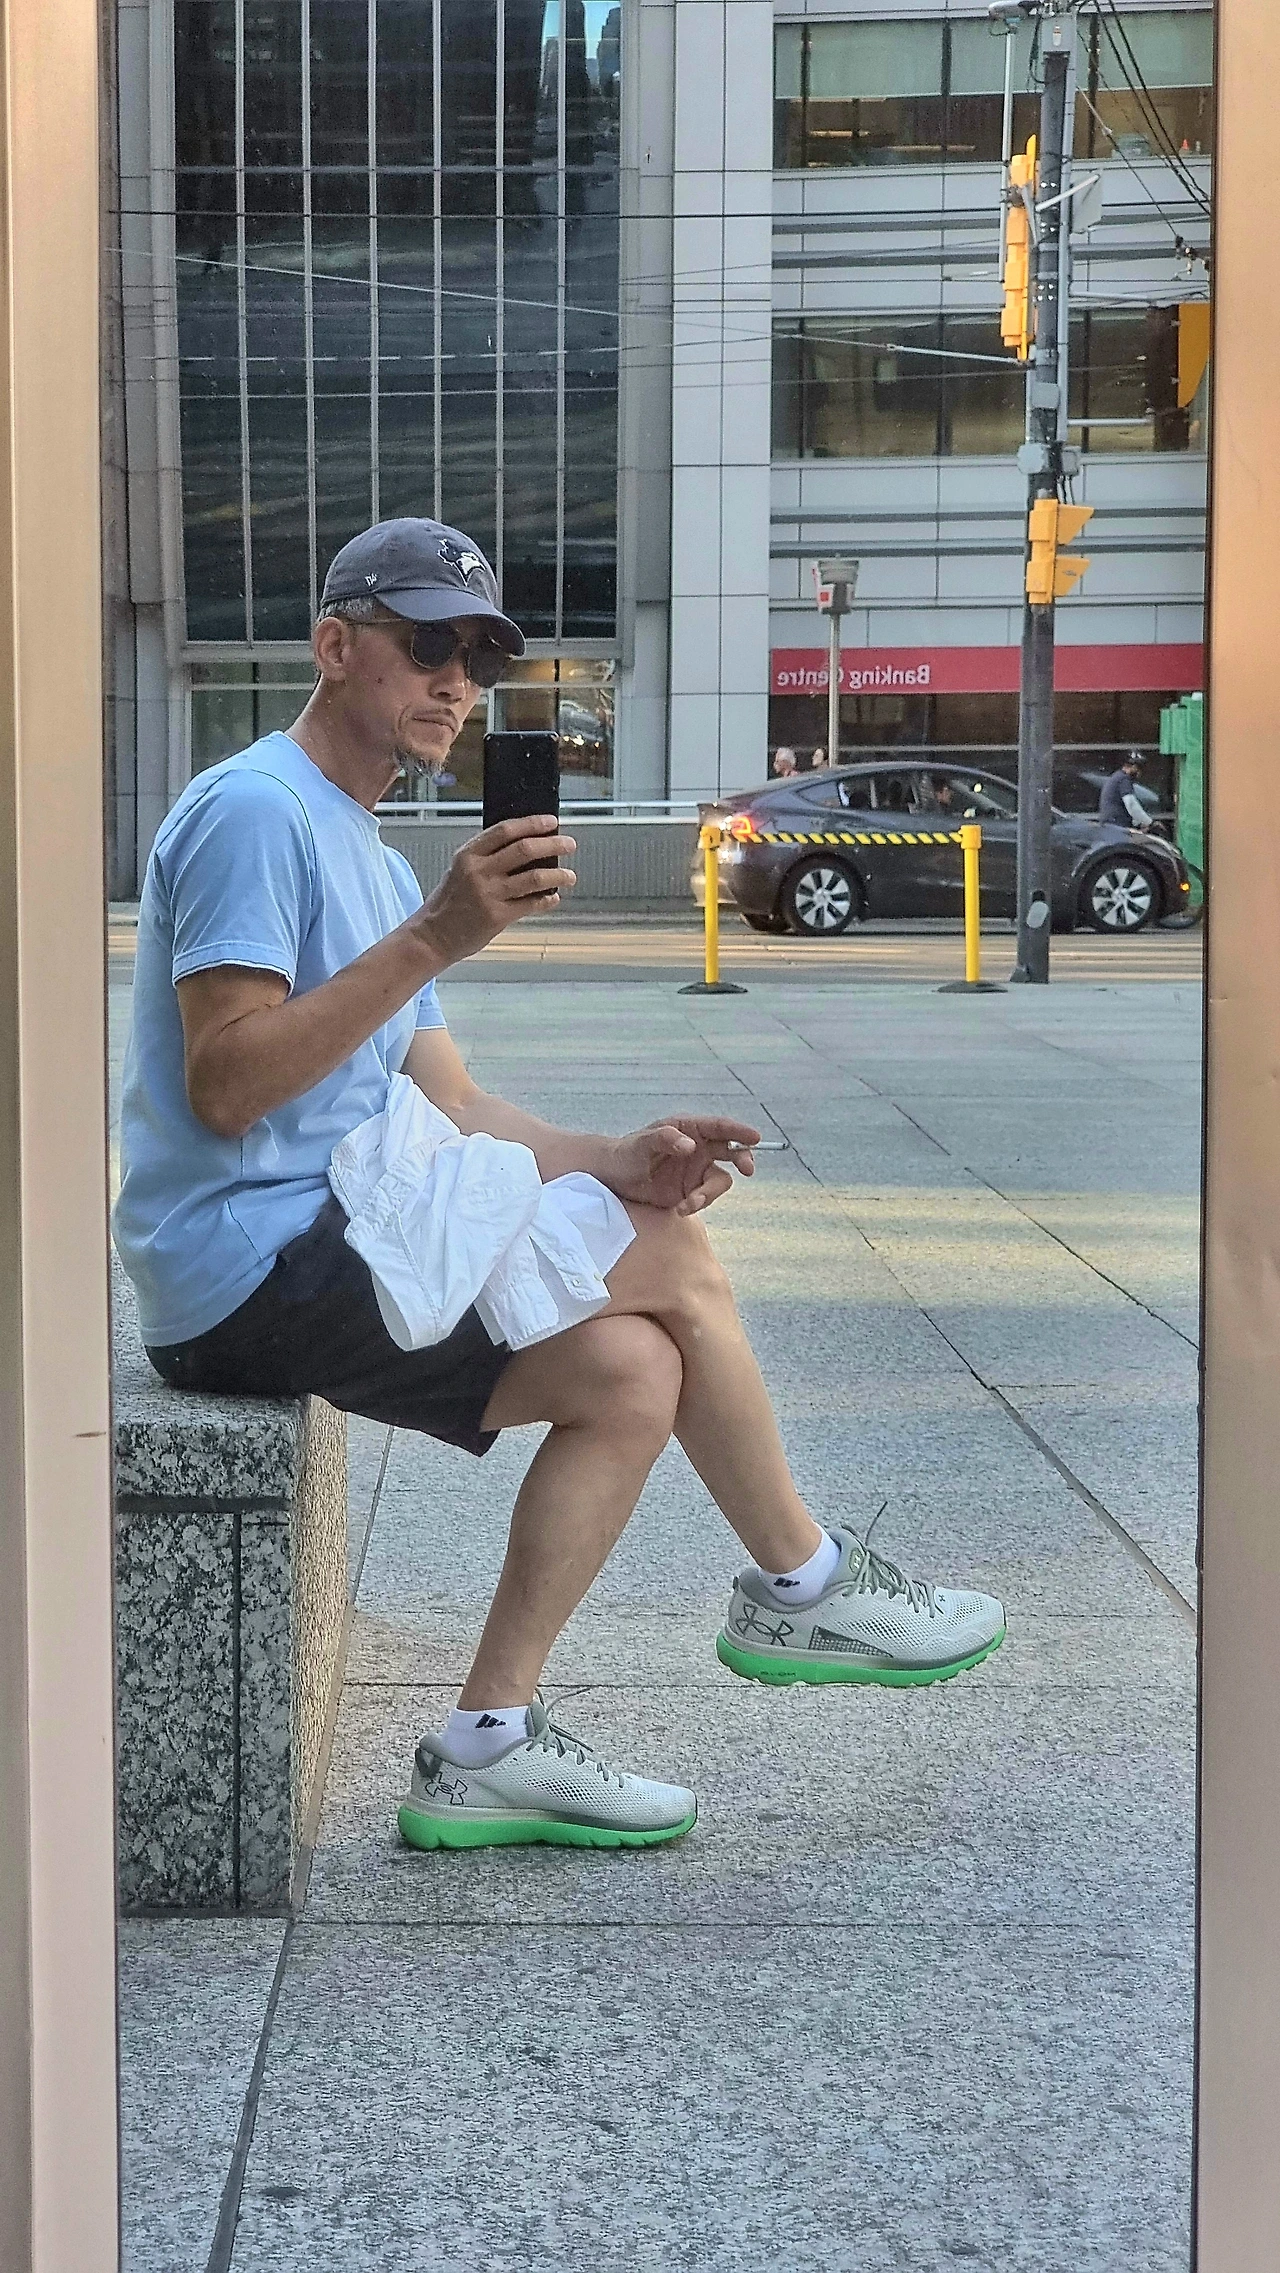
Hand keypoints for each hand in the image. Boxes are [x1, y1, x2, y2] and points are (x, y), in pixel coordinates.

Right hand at [412, 815, 576, 965]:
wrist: (433, 936)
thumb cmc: (449, 903)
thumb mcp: (461, 870)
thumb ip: (487, 857)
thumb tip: (526, 845)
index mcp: (469, 854)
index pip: (506, 830)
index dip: (532, 824)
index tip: (552, 822)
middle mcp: (478, 871)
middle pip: (525, 849)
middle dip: (553, 845)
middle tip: (569, 845)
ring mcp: (489, 894)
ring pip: (534, 877)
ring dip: (557, 875)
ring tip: (570, 876)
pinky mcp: (497, 916)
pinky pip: (531, 904)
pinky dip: (547, 900)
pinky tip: (553, 898)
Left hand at [604, 1117, 761, 1215]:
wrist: (612, 1178)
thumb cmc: (625, 1153)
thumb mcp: (641, 1145)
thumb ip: (664, 1140)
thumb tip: (690, 1145)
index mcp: (688, 1129)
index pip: (719, 1127)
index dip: (739, 1131)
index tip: (754, 1137)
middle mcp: (697, 1148)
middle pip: (731, 1152)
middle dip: (743, 1158)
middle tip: (748, 1169)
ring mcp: (695, 1171)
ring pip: (718, 1181)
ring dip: (709, 1194)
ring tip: (687, 1205)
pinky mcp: (690, 1192)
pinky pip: (704, 1199)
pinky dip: (696, 1205)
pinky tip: (679, 1209)